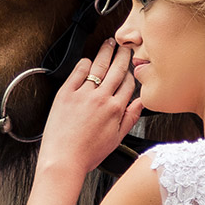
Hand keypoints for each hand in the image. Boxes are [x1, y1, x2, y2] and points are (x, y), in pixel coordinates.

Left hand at [38, 40, 143, 178]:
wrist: (63, 160)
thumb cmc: (87, 154)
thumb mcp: (116, 139)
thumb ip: (130, 118)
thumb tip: (141, 103)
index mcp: (116, 109)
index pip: (129, 84)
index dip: (131, 74)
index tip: (130, 67)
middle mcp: (101, 98)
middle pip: (117, 70)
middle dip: (123, 55)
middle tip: (125, 46)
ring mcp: (83, 94)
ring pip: (99, 66)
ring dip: (106, 52)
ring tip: (109, 43)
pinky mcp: (66, 93)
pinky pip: (78, 71)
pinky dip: (85, 63)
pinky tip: (88, 60)